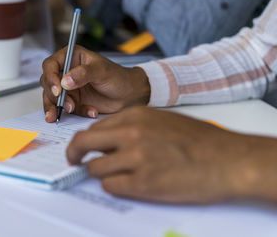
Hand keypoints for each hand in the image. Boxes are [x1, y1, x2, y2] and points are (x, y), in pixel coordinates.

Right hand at [40, 46, 149, 121]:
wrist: (130, 95)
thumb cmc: (119, 77)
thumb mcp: (102, 71)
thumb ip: (84, 73)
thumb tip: (65, 80)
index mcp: (72, 57)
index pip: (51, 65)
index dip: (50, 77)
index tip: (57, 89)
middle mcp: (67, 72)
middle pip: (47, 83)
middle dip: (53, 95)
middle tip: (64, 104)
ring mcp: (69, 88)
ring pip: (52, 98)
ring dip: (57, 107)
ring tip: (70, 111)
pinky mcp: (73, 101)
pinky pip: (66, 109)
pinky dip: (77, 112)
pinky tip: (91, 111)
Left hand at [67, 106, 276, 203]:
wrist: (227, 159)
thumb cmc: (198, 140)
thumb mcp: (161, 120)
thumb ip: (132, 127)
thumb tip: (109, 140)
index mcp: (135, 115)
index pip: (94, 128)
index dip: (87, 140)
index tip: (84, 148)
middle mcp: (130, 134)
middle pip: (83, 143)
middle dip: (75, 154)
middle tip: (74, 161)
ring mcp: (135, 159)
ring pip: (95, 168)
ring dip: (100, 173)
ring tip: (115, 175)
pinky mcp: (142, 183)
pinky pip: (110, 186)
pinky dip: (114, 186)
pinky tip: (127, 184)